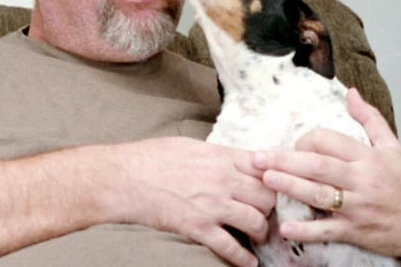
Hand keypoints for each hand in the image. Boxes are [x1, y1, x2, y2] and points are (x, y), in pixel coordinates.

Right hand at [107, 136, 274, 266]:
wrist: (124, 177)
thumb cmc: (151, 157)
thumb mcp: (189, 145)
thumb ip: (216, 154)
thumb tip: (231, 159)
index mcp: (221, 157)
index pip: (265, 166)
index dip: (275, 177)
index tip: (276, 186)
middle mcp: (222, 180)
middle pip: (267, 196)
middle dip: (271, 206)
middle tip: (267, 212)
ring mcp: (212, 204)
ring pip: (257, 221)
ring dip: (261, 231)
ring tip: (258, 235)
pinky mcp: (198, 227)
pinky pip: (231, 247)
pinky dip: (243, 259)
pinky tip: (248, 262)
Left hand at [254, 88, 400, 265]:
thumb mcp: (393, 147)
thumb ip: (370, 118)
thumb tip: (350, 92)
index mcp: (368, 157)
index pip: (330, 141)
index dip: (306, 140)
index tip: (292, 143)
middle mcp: (362, 181)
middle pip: (317, 167)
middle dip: (284, 161)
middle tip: (257, 158)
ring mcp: (358, 208)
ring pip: (318, 196)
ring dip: (289, 188)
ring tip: (265, 180)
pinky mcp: (356, 231)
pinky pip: (328, 230)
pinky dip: (306, 230)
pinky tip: (285, 227)